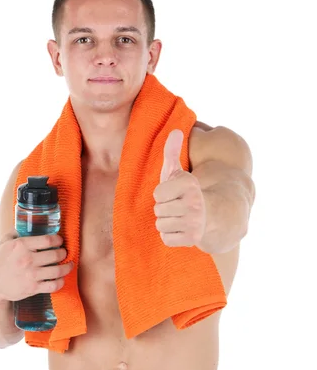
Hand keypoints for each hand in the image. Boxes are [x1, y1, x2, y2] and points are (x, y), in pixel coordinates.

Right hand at [0, 230, 73, 302]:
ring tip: (68, 265)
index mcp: (21, 245)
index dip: (58, 240)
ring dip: (67, 267)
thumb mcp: (5, 242)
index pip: (48, 240)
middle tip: (64, 253)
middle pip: (56, 254)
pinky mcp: (33, 288)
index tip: (60, 241)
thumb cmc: (0, 261)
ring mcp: (31, 275)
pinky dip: (61, 281)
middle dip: (64, 253)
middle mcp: (27, 259)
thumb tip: (27, 222)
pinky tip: (61, 278)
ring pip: (58, 270)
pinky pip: (54, 285)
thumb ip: (16, 232)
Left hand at [153, 129, 206, 247]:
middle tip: (178, 207)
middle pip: (158, 210)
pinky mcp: (192, 239)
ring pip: (161, 225)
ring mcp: (194, 223)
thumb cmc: (187, 193)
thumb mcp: (179, 172)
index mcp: (190, 185)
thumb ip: (172, 152)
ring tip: (179, 218)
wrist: (212, 216)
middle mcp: (194, 203)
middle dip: (165, 209)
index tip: (175, 194)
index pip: (157, 194)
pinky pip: (166, 238)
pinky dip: (171, 236)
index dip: (163, 194)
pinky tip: (181, 229)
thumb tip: (174, 130)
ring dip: (167, 223)